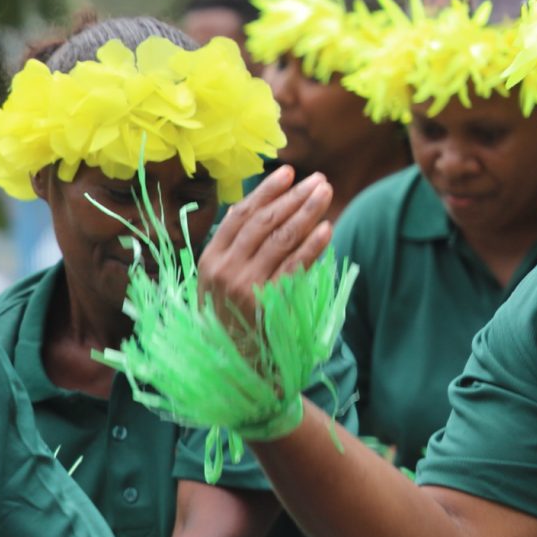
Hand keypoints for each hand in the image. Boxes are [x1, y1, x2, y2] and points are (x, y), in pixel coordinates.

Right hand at [194, 165, 333, 339]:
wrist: (231, 364)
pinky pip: (294, 267)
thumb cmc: (228, 319)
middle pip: (263, 223)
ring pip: (280, 240)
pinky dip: (312, 246)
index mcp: (210, 260)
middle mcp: (225, 270)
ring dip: (306, 213)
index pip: (239, 216)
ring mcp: (245, 286)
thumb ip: (234, 249)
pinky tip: (327, 228)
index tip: (288, 172)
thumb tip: (252, 210)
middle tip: (317, 180)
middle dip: (292, 197)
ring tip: (326, 194)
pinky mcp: (268, 303)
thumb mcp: (218, 282)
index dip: (265, 192)